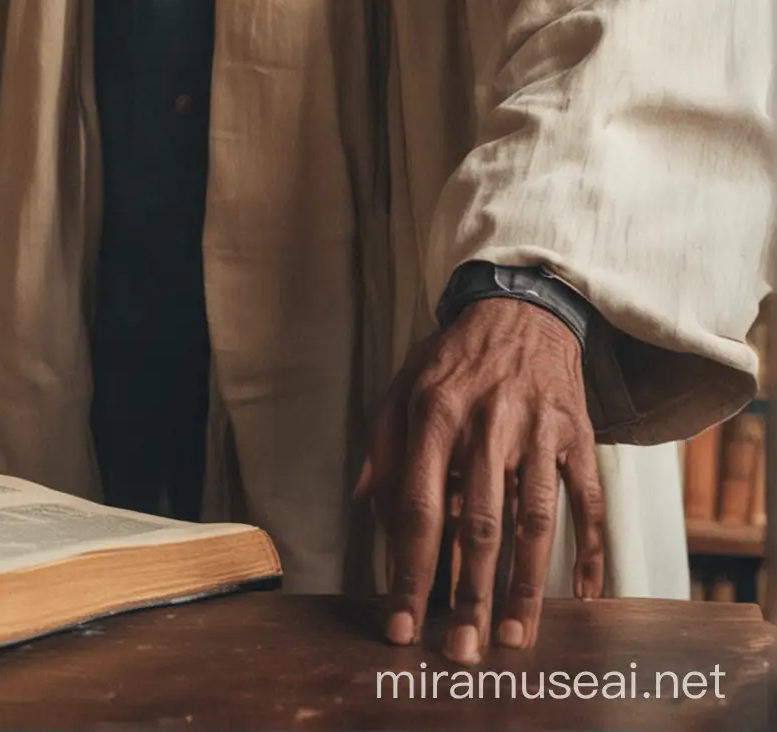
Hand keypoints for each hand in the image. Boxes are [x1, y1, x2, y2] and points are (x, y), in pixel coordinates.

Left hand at [357, 300, 604, 664]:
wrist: (521, 306)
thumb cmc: (456, 357)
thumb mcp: (404, 384)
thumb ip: (382, 442)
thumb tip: (365, 503)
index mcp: (435, 412)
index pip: (418, 506)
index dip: (410, 571)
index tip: (403, 624)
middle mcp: (486, 422)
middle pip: (478, 524)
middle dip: (469, 596)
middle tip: (463, 650)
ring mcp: (537, 429)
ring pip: (534, 521)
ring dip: (525, 586)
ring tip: (515, 637)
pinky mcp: (576, 434)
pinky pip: (586, 500)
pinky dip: (589, 550)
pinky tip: (582, 595)